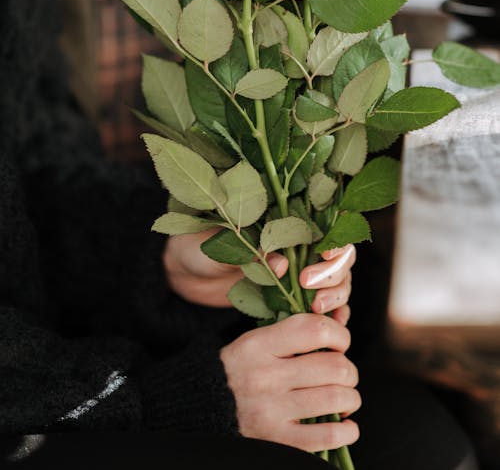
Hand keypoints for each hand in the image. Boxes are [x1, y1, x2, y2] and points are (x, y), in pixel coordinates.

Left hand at [163, 229, 354, 317]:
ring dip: (337, 296)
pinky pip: (325, 307)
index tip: (322, 258)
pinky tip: (332, 324)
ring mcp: (299, 273)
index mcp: (284, 221)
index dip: (334, 242)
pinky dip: (334, 315)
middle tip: (310, 290)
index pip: (328, 226)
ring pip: (339, 282)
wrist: (182, 274)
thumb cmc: (197, 247)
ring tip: (316, 309)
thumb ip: (250, 254)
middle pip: (342, 257)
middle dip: (335, 274)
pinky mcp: (292, 299)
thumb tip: (283, 265)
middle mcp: (298, 245)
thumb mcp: (219, 247)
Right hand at [220, 313, 360, 452]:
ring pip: (336, 398)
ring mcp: (271, 411)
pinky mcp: (277, 442)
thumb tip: (335, 331)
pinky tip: (345, 425)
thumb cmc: (234, 374)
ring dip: (350, 398)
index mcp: (258, 345)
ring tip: (345, 398)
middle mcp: (265, 376)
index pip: (315, 329)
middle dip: (348, 370)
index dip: (339, 334)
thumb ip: (287, 336)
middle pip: (334, 366)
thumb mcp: (251, 344)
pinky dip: (346, 430)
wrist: (197, 412)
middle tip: (344, 374)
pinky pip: (328, 435)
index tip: (340, 342)